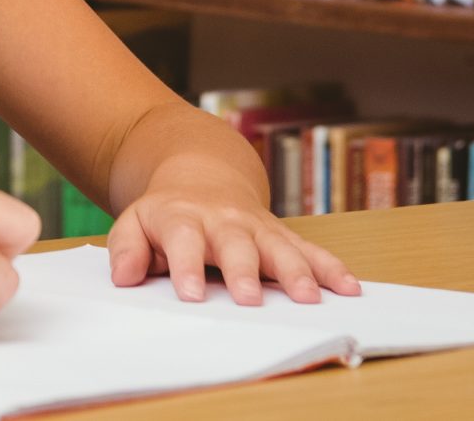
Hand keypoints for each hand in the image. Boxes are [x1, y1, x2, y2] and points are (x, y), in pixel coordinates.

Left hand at [107, 165, 358, 305]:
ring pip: (280, 246)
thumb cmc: (167, 213)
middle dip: (245, 271)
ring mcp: (258, 226)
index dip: (185, 267)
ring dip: (296, 271)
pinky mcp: (282, 234)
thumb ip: (126, 248)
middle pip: (236, 244)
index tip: (189, 294)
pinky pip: (310, 249)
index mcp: (184, 218)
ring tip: (309, 298)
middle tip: (251, 298)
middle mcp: (224, 220)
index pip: (183, 240)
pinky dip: (331, 268)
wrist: (202, 175)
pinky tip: (348, 287)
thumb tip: (124, 276)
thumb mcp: (135, 221)